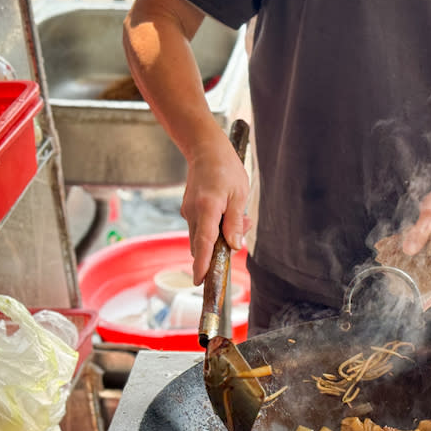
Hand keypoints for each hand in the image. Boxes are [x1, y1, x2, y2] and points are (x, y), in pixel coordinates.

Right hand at [180, 135, 251, 284]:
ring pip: (203, 237)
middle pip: (203, 245)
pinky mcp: (189, 210)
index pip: (204, 243)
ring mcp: (188, 212)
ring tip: (238, 214)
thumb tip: (234, 246)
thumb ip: (235, 222)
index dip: (202, 265)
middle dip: (221, 247)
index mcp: (207, 208)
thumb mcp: (240, 195)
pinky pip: (201, 227)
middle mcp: (193, 213)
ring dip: (219, 236)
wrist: (206, 149)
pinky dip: (214, 227)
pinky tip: (227, 211)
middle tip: (242, 224)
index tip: (200, 281)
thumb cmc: (226, 169)